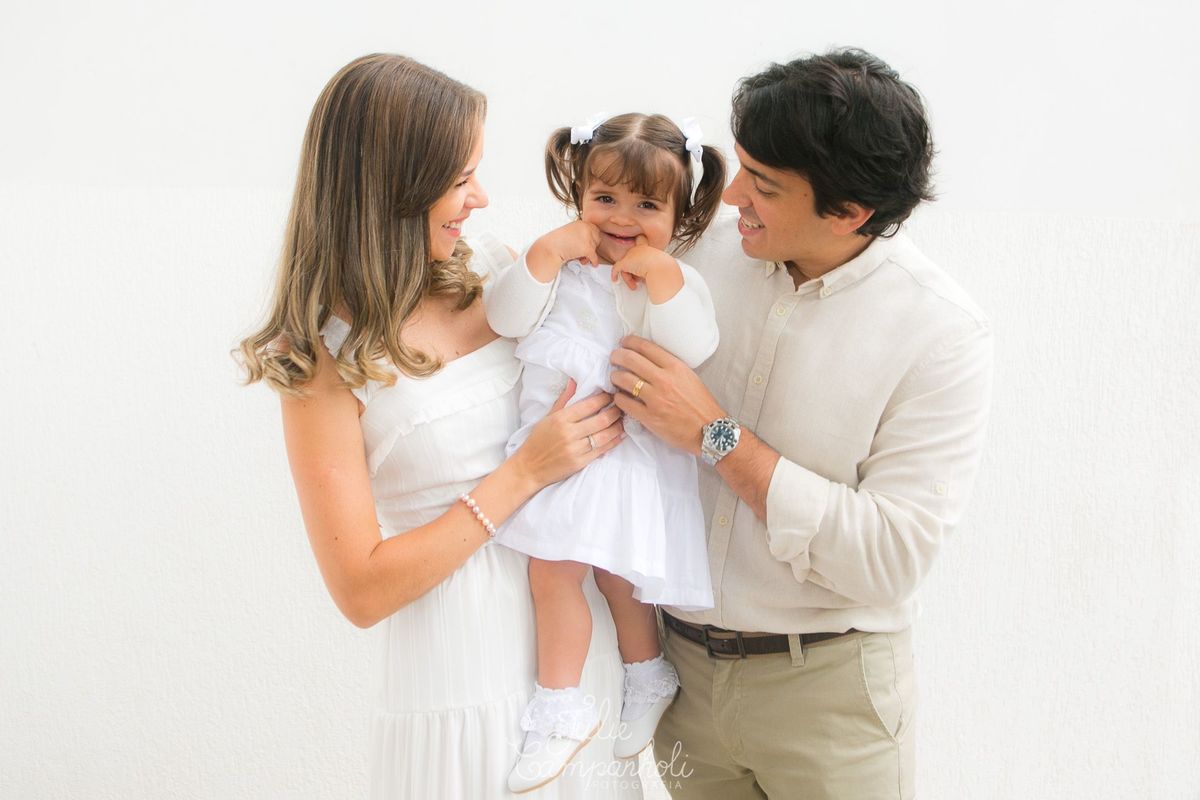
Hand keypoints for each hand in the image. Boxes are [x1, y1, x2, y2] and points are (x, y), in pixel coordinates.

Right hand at [511, 379, 624, 487]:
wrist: (529, 468)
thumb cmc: (537, 441)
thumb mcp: (547, 417)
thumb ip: (564, 400)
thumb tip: (574, 381)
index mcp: (560, 419)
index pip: (589, 405)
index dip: (604, 398)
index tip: (612, 394)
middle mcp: (569, 433)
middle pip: (601, 419)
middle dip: (616, 411)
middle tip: (622, 406)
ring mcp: (576, 449)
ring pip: (605, 435)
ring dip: (618, 426)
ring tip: (623, 419)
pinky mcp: (580, 462)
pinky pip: (602, 450)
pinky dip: (614, 441)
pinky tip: (620, 435)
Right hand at [526, 221, 601, 280]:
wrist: (550, 248)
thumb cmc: (557, 242)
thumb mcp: (571, 232)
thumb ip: (581, 233)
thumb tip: (594, 240)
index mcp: (582, 223)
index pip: (595, 230)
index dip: (592, 239)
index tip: (585, 245)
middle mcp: (586, 228)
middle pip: (598, 239)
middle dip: (592, 246)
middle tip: (582, 252)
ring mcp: (587, 238)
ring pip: (595, 249)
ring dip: (589, 255)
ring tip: (580, 257)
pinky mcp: (587, 248)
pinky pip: (594, 257)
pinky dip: (593, 262)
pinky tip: (592, 264)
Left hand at [610, 336, 723, 454]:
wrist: (710, 430)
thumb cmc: (701, 404)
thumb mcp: (689, 376)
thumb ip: (670, 367)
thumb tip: (648, 360)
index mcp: (675, 367)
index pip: (646, 347)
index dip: (630, 342)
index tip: (624, 342)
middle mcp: (664, 380)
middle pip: (631, 359)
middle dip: (617, 356)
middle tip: (614, 357)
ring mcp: (655, 399)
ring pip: (623, 379)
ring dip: (615, 376)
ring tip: (615, 377)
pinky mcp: (649, 417)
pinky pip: (624, 402)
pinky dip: (618, 398)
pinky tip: (619, 397)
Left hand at [611, 236, 682, 301]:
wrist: (661, 268)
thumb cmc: (664, 268)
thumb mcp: (661, 267)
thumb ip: (656, 268)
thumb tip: (659, 276)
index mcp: (649, 249)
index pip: (641, 240)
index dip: (638, 243)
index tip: (637, 244)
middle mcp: (639, 249)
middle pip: (632, 258)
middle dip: (633, 270)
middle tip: (637, 280)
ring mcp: (632, 255)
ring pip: (625, 266)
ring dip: (629, 277)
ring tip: (635, 284)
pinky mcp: (625, 263)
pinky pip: (616, 268)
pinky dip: (614, 274)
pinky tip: (615, 279)